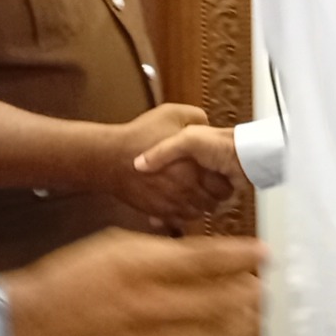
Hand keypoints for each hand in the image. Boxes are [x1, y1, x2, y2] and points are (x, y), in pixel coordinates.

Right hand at [2, 228, 263, 335]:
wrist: (32, 323)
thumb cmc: (73, 278)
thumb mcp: (116, 245)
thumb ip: (164, 250)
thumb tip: (210, 257)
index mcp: (137, 266)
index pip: (204, 260)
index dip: (241, 257)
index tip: (264, 255)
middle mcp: (144, 306)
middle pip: (218, 302)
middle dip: (252, 295)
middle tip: (267, 289)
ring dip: (243, 328)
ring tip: (255, 317)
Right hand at [108, 105, 232, 224]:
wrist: (110, 158)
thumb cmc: (138, 136)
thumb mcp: (170, 114)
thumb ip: (196, 117)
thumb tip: (208, 125)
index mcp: (195, 166)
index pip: (224, 184)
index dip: (225, 179)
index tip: (221, 173)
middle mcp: (187, 189)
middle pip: (214, 203)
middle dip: (216, 196)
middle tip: (212, 187)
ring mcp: (173, 203)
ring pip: (198, 214)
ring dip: (200, 206)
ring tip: (196, 195)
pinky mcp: (159, 212)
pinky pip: (180, 221)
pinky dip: (183, 215)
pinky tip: (179, 202)